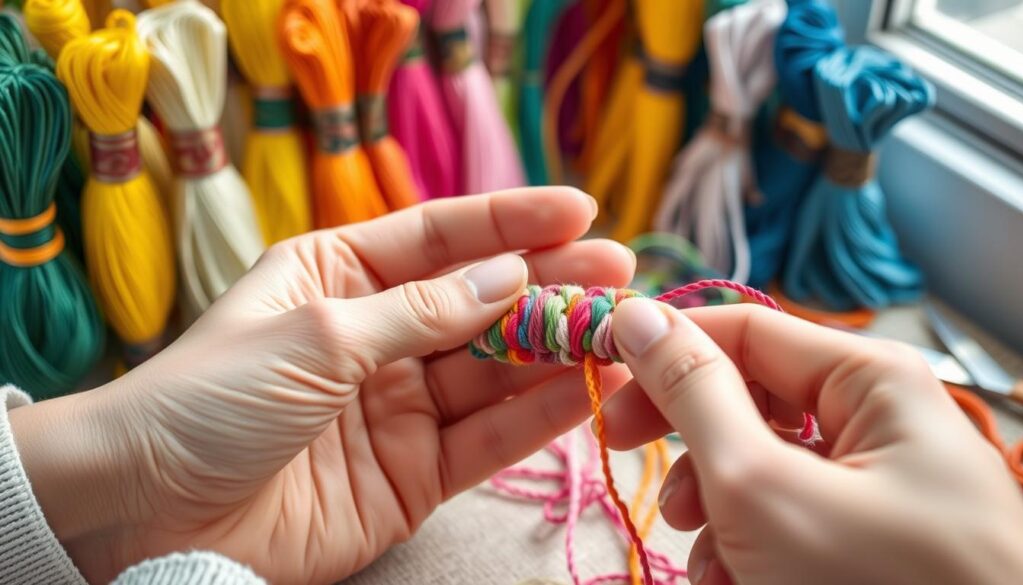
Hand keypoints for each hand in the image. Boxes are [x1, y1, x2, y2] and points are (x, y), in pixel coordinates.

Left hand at [10, 188, 634, 583]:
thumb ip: (422, 311)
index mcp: (339, 275)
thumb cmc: (210, 397)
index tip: (580, 210)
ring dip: (554, 353)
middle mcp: (376, 336)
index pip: (440, 238)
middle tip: (619, 275)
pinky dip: (535, 418)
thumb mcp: (318, 335)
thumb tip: (511, 276)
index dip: (510, 222)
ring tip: (619, 332)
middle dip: (548, 289)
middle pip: (478, 305)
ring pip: (492, 373)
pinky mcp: (412, 476)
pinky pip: (485, 440)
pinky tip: (585, 390)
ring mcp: (398, 407)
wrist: (147, 512)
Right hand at [602, 300, 1022, 584]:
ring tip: (710, 562)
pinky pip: (791, 516)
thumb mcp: (760, 486)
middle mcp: (880, 419)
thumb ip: (693, 394)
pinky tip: (736, 581)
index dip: (664, 352)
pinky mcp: (873, 537)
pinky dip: (751, 546)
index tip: (601, 389)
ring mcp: (879, 484)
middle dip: (692, 448)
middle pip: (750, 401)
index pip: (742, 328)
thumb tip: (636, 317)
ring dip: (716, 513)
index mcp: (870, 378)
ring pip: (762, 467)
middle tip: (638, 471)